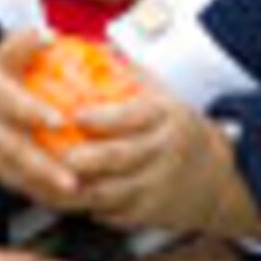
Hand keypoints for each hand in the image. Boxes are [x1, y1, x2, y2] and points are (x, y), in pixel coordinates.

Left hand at [0, 31, 260, 240]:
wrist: (214, 177)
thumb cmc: (175, 129)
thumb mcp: (161, 95)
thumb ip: (126, 73)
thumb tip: (87, 45)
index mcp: (165, 117)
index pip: (134, 116)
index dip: (103, 118)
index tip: (75, 115)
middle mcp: (163, 151)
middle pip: (120, 157)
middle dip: (84, 158)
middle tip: (54, 154)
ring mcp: (156, 185)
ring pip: (111, 192)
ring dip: (76, 189)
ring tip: (46, 179)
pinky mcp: (148, 214)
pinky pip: (113, 214)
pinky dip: (85, 208)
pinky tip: (62, 199)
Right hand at [0, 31, 86, 210]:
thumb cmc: (5, 69)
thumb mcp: (10, 48)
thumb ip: (26, 42)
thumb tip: (50, 37)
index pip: (7, 100)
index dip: (30, 111)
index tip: (59, 121)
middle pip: (9, 146)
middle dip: (40, 165)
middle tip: (72, 180)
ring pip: (10, 170)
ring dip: (42, 185)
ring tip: (75, 194)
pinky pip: (12, 182)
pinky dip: (37, 192)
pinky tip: (66, 200)